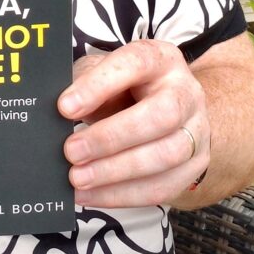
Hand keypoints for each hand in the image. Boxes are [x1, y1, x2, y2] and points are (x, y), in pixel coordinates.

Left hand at [57, 40, 209, 206]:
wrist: (170, 110)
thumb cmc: (126, 88)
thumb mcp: (103, 74)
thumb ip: (83, 85)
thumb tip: (57, 110)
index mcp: (160, 59)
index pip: (135, 64)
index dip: (99, 85)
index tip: (64, 107)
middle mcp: (186, 92)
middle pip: (160, 115)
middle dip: (111, 137)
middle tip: (71, 151)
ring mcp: (197, 130)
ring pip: (165, 156)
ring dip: (116, 172)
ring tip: (77, 177)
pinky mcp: (196, 165)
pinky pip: (162, 187)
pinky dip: (122, 195)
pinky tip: (90, 194)